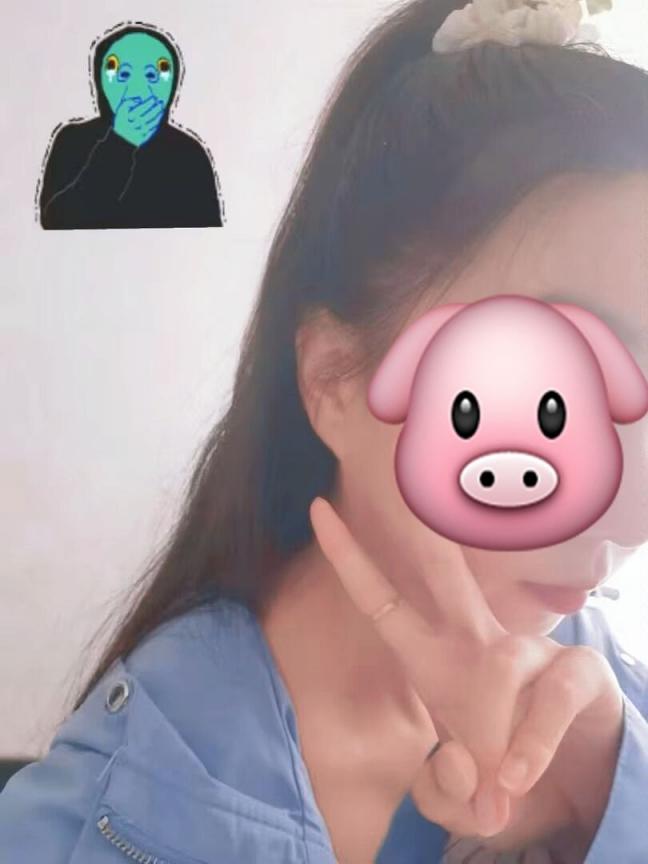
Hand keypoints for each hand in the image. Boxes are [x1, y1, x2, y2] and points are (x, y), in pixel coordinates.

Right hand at [113, 94, 164, 146]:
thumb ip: (128, 102)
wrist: (122, 139)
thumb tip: (139, 99)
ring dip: (158, 116)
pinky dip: (156, 124)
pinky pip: (152, 131)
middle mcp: (133, 126)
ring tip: (162, 109)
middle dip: (155, 109)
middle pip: (147, 116)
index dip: (147, 103)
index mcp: (126, 119)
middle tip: (160, 102)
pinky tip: (159, 119)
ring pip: (151, 124)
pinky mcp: (143, 139)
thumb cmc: (122, 122)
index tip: (153, 98)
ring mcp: (139, 133)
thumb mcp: (120, 110)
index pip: (139, 109)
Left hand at [308, 496, 623, 857]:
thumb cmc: (499, 751)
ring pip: (505, 663)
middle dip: (428, 541)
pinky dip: (534, 748)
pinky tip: (518, 779)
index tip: (318, 510)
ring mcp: (528, 652)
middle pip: (447, 578)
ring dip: (495, 734)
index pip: (381, 599)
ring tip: (497, 781)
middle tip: (411, 493)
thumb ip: (450, 789)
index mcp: (431, 654)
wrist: (574, 756)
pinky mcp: (576, 672)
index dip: (350, 558)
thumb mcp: (462, 785)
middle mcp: (476, 640)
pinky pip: (553, 701)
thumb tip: (470, 780)